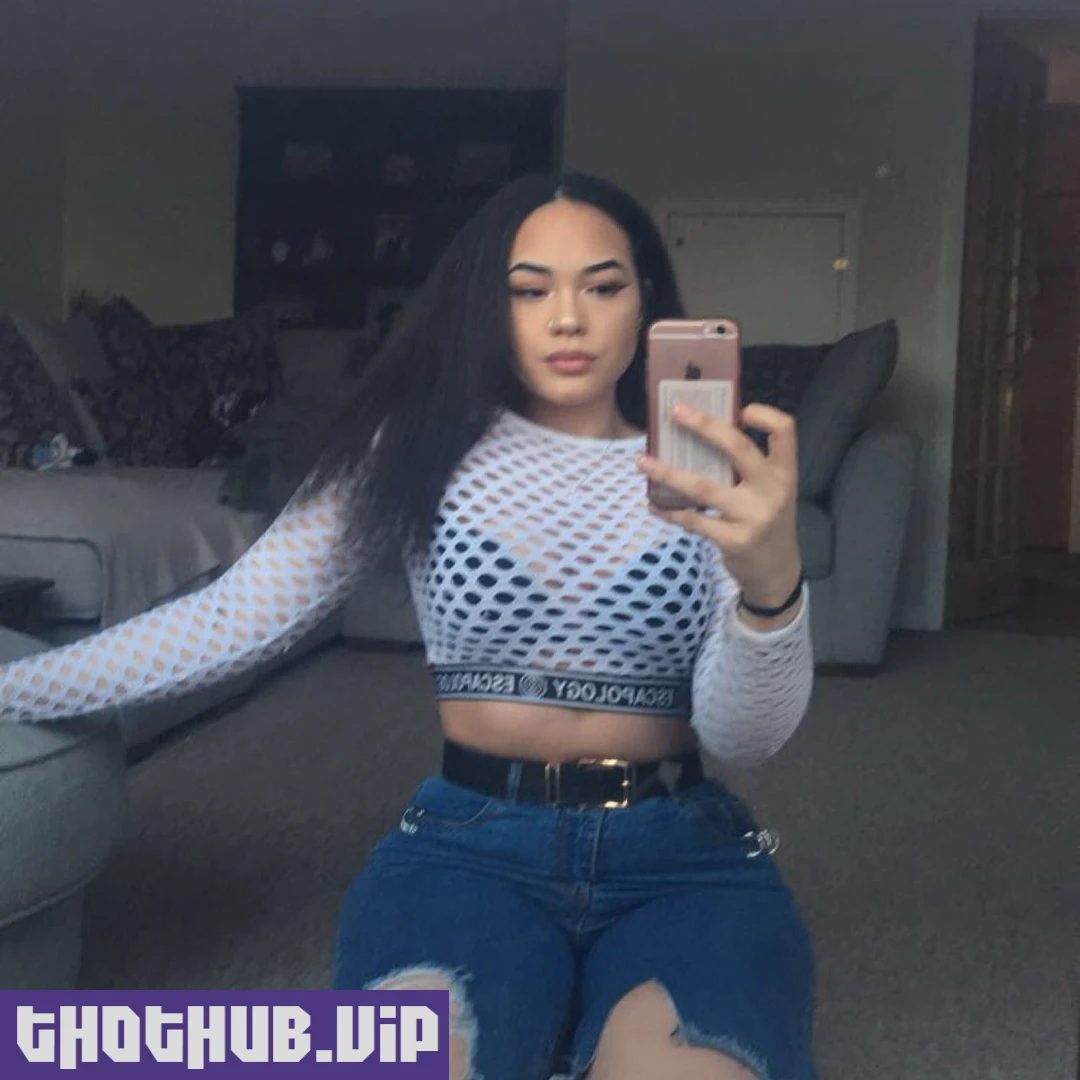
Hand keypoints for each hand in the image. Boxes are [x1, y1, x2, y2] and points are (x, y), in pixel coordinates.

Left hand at [637, 402, 802, 620]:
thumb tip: (702, 433)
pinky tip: (653, 504)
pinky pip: (693, 520)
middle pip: (738, 448)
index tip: (741, 409)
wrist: (777, 572)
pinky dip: (669, 511)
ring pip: (702, 487)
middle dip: (704, 426)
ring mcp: (752, 517)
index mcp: (784, 473)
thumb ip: (750, 468)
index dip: (765, 414)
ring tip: (641, 461)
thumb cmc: (767, 520)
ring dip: (667, 473)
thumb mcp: (772, 491)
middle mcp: (773, 491)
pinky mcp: (733, 540)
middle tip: (675, 411)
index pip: (785, 430)